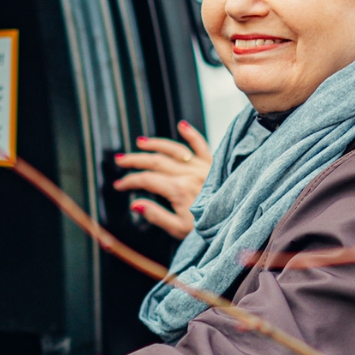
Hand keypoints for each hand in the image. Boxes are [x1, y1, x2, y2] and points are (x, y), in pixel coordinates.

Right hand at [113, 120, 211, 239]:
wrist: (235, 222)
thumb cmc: (208, 228)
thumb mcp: (178, 229)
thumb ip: (156, 215)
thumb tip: (135, 204)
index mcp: (179, 189)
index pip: (147, 180)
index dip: (130, 181)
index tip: (119, 185)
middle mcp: (190, 174)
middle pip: (156, 161)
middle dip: (135, 160)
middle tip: (120, 160)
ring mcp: (202, 167)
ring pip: (174, 150)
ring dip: (155, 144)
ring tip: (140, 142)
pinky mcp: (214, 164)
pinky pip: (202, 145)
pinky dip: (192, 134)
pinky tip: (182, 125)